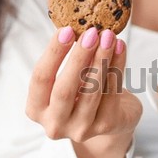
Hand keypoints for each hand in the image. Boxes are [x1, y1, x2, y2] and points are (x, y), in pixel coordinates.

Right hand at [26, 26, 141, 157]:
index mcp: (37, 110)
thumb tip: (80, 28)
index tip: (67, 29)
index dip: (53, 53)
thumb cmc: (85, 94)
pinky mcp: (106, 126)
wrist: (113, 121)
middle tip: (92, 32)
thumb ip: (70, 62)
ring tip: (109, 36)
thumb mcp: (70, 81)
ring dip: (102, 59)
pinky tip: (120, 48)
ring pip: (91, 91)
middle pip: (64, 89)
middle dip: (79, 57)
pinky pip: (112, 92)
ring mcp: (81, 130)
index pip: (40, 78)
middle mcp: (55, 124)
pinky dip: (117, 67)